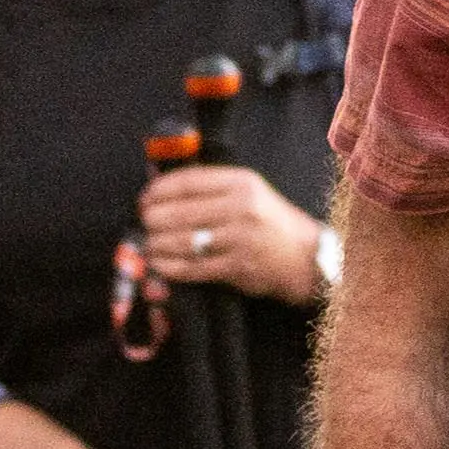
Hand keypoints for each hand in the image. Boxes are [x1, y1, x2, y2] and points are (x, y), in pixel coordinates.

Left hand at [135, 162, 328, 302]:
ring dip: (156, 245)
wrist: (304, 257)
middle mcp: (240, 208)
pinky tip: (158, 264)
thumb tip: (160, 188)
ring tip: (148, 244)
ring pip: (182, 241)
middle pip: (179, 212)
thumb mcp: (248, 192)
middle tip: (144, 224)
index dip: (158, 190)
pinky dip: (169, 267)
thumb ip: (210, 189)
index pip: (187, 181)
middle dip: (152, 220)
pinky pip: (192, 267)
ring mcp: (239, 239)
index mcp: (241, 182)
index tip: (144, 199)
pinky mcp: (236, 267)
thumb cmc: (269, 222)